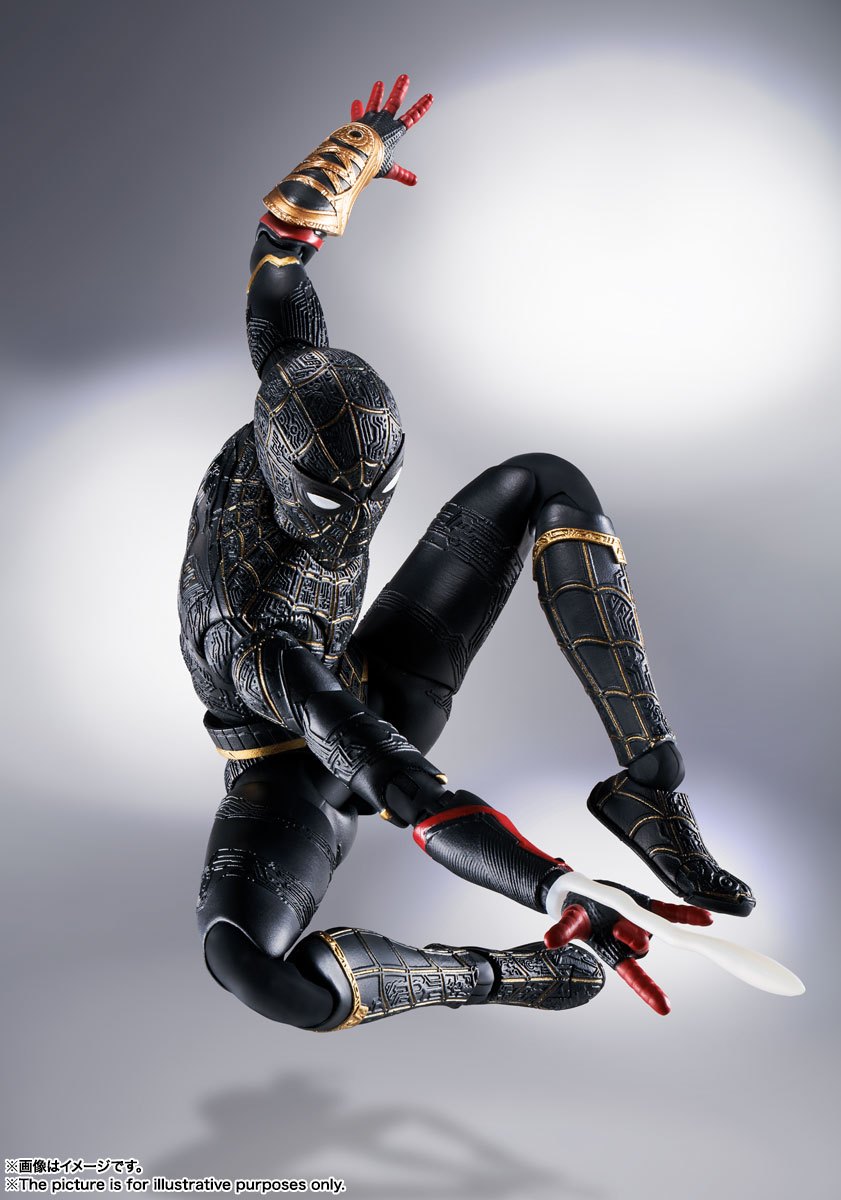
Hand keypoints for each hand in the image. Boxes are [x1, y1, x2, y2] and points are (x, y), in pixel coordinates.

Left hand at [348, 75, 432, 185]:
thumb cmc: (373, 163)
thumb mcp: (390, 169)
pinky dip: (357, 109)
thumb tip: (414, 181)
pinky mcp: (357, 122)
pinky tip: (356, 102)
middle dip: (400, 89)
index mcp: (395, 131)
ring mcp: (370, 119)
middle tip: (404, 77)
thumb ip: (402, 174)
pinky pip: (358, 114)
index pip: (412, 117)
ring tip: (379, 83)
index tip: (429, 96)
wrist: (355, 156)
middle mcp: (383, 121)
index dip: (421, 107)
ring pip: (375, 102)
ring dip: (377, 93)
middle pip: (394, 102)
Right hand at [545, 880, 711, 1014]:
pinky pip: (671, 913)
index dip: (649, 991)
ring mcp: (643, 925)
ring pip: (652, 927)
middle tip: (624, 930)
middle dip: (634, 939)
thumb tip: (549, 941)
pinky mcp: (648, 907)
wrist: (582, 895)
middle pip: (641, 946)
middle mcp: (632, 943)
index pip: (634, 976)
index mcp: (614, 953)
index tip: (665, 1009)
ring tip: (629, 911)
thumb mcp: (570, 923)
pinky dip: (688, 916)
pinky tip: (707, 919)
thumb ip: (563, 932)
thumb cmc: (576, 914)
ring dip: (651, 922)